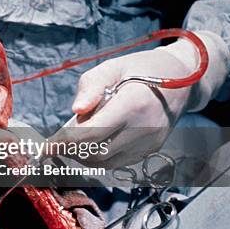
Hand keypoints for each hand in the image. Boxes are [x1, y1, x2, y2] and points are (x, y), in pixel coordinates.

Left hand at [55, 49, 192, 166]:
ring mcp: (150, 143)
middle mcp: (144, 129)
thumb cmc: (141, 69)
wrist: (184, 79)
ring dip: (84, 155)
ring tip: (76, 138)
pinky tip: (94, 141)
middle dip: (72, 150)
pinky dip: (100, 156)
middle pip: (97, 153)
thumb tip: (76, 111)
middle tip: (58, 140)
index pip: (91, 133)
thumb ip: (91, 86)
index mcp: (132, 105)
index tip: (46, 146)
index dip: (64, 142)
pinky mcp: (151, 150)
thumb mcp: (113, 66)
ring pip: (106, 162)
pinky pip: (119, 161)